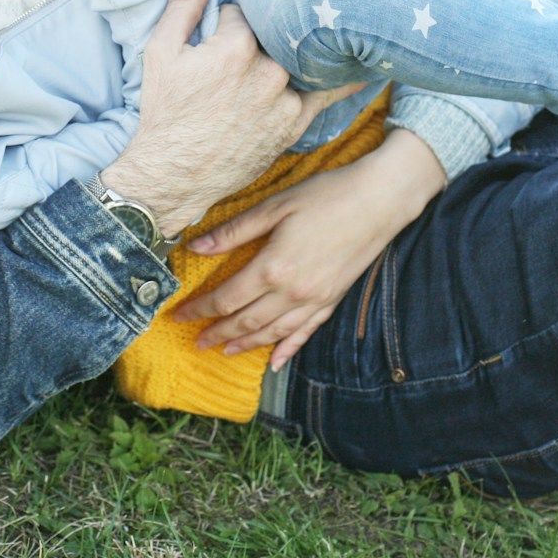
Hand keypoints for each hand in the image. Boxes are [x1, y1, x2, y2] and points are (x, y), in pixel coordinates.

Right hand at [100, 0, 364, 235]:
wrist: (174, 174)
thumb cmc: (165, 112)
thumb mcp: (161, 51)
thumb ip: (185, 4)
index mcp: (236, 46)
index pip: (244, 12)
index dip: (228, 22)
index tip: (216, 39)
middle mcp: (268, 70)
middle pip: (275, 33)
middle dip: (263, 35)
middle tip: (245, 51)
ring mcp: (285, 98)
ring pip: (297, 58)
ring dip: (297, 52)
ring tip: (311, 40)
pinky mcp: (295, 122)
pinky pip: (326, 95)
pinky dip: (343, 81)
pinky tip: (366, 69)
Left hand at [173, 128, 446, 369]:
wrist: (379, 201)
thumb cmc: (326, 196)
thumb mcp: (274, 206)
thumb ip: (234, 231)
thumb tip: (196, 246)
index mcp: (272, 267)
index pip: (227, 298)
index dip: (200, 310)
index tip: (179, 316)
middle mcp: (292, 292)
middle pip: (247, 322)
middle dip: (218, 333)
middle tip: (196, 343)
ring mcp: (315, 300)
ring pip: (273, 333)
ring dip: (246, 345)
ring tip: (225, 351)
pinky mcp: (333, 300)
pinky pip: (306, 332)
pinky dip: (288, 349)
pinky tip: (275, 361)